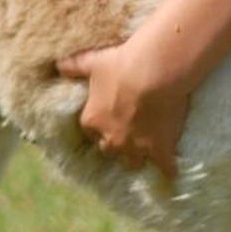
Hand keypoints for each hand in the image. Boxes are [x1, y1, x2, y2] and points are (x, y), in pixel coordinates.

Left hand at [56, 38, 188, 180]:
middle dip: (115, 144)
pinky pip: (165, 168)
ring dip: (137, 157)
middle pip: (109, 150)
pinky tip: (172, 170)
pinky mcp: (160, 149)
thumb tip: (58, 65)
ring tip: (146, 152)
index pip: (90, 131)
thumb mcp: (93, 62)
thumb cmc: (121, 64)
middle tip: (126, 133)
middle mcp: (112, 139)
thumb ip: (74, 66)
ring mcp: (137, 147)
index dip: (99, 125)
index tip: (107, 118)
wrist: (155, 72)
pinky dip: (168, 168)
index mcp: (93, 120)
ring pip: (133, 162)